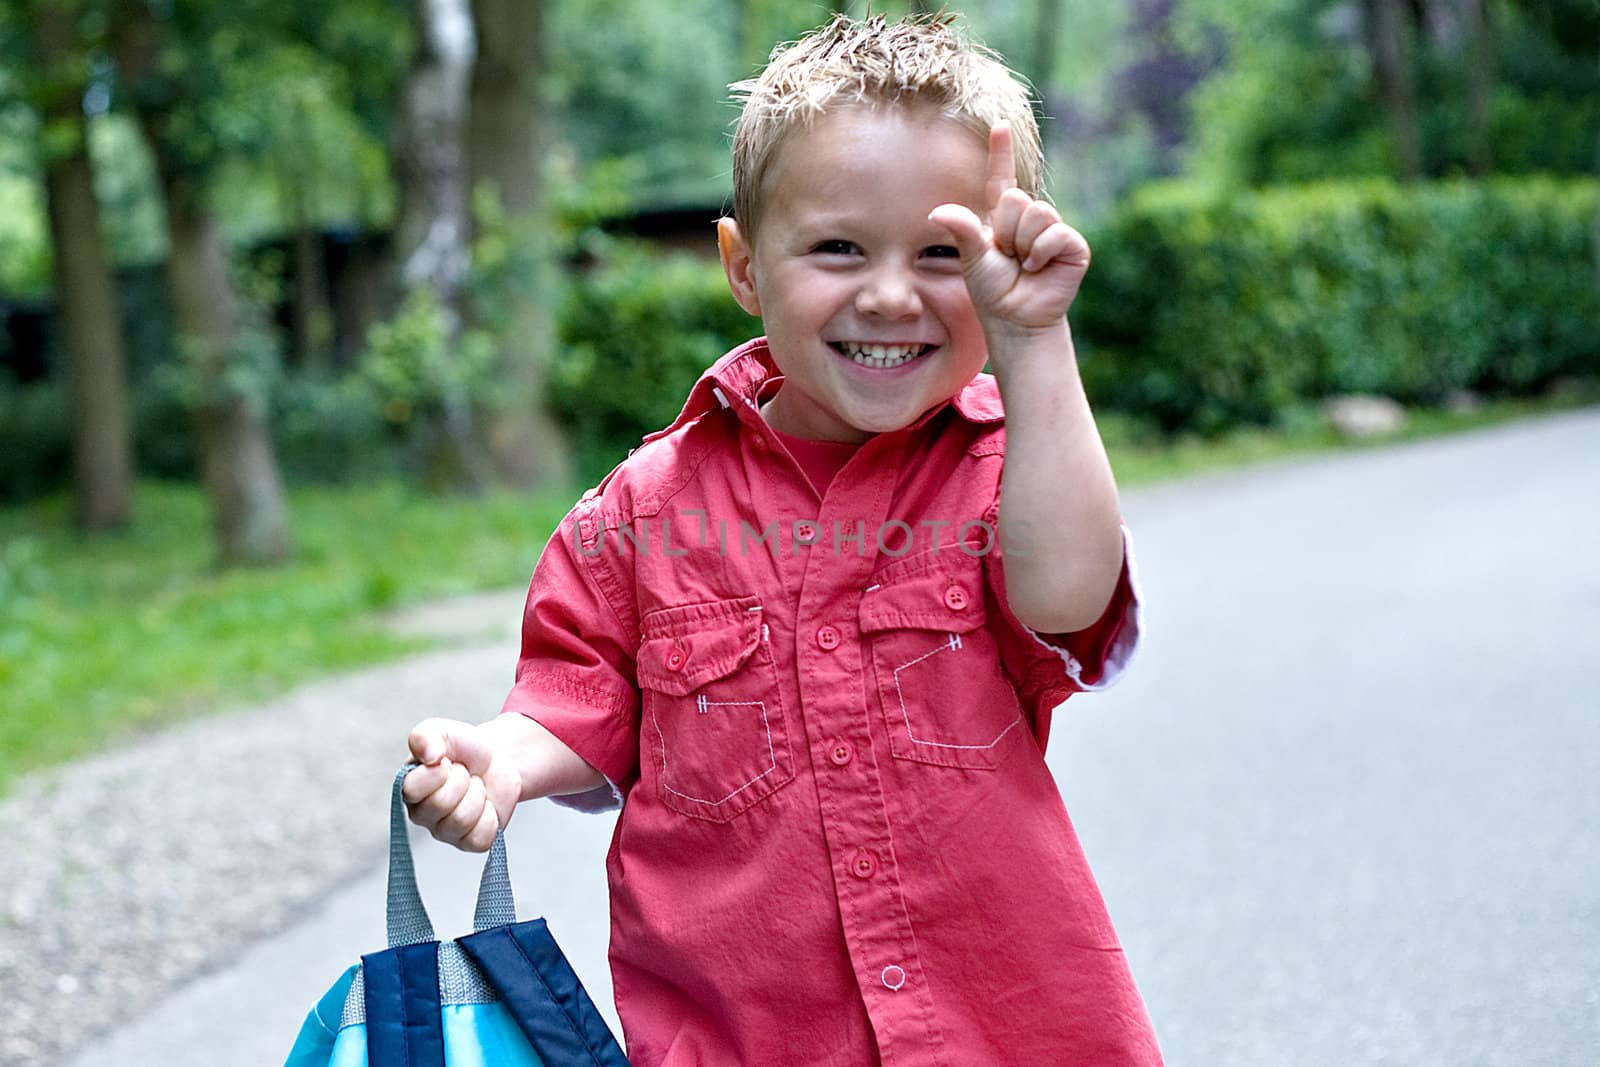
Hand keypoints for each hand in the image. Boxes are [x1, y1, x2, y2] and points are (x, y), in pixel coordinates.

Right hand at [402, 718, 521, 852]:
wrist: (498, 758)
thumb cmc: (464, 748)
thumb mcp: (441, 731)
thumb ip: (425, 736)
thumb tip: (430, 755)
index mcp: (409, 788)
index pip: (413, 790)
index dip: (438, 771)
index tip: (446, 760)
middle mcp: (422, 814)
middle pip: (440, 804)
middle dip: (462, 780)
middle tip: (466, 773)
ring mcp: (446, 832)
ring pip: (461, 820)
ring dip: (477, 795)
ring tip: (476, 786)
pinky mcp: (471, 842)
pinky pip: (481, 837)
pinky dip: (491, 816)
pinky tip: (486, 805)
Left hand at [928, 123, 1090, 336]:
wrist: (1016, 319)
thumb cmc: (993, 291)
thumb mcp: (973, 257)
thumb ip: (962, 229)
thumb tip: (937, 211)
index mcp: (1003, 218)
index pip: (1001, 178)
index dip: (1001, 152)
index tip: (1000, 125)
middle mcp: (1029, 219)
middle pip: (1017, 199)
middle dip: (1006, 232)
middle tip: (1008, 257)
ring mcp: (1052, 230)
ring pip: (1036, 214)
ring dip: (1023, 244)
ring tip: (1023, 264)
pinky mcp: (1072, 245)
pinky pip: (1055, 233)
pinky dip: (1041, 252)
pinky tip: (1039, 269)